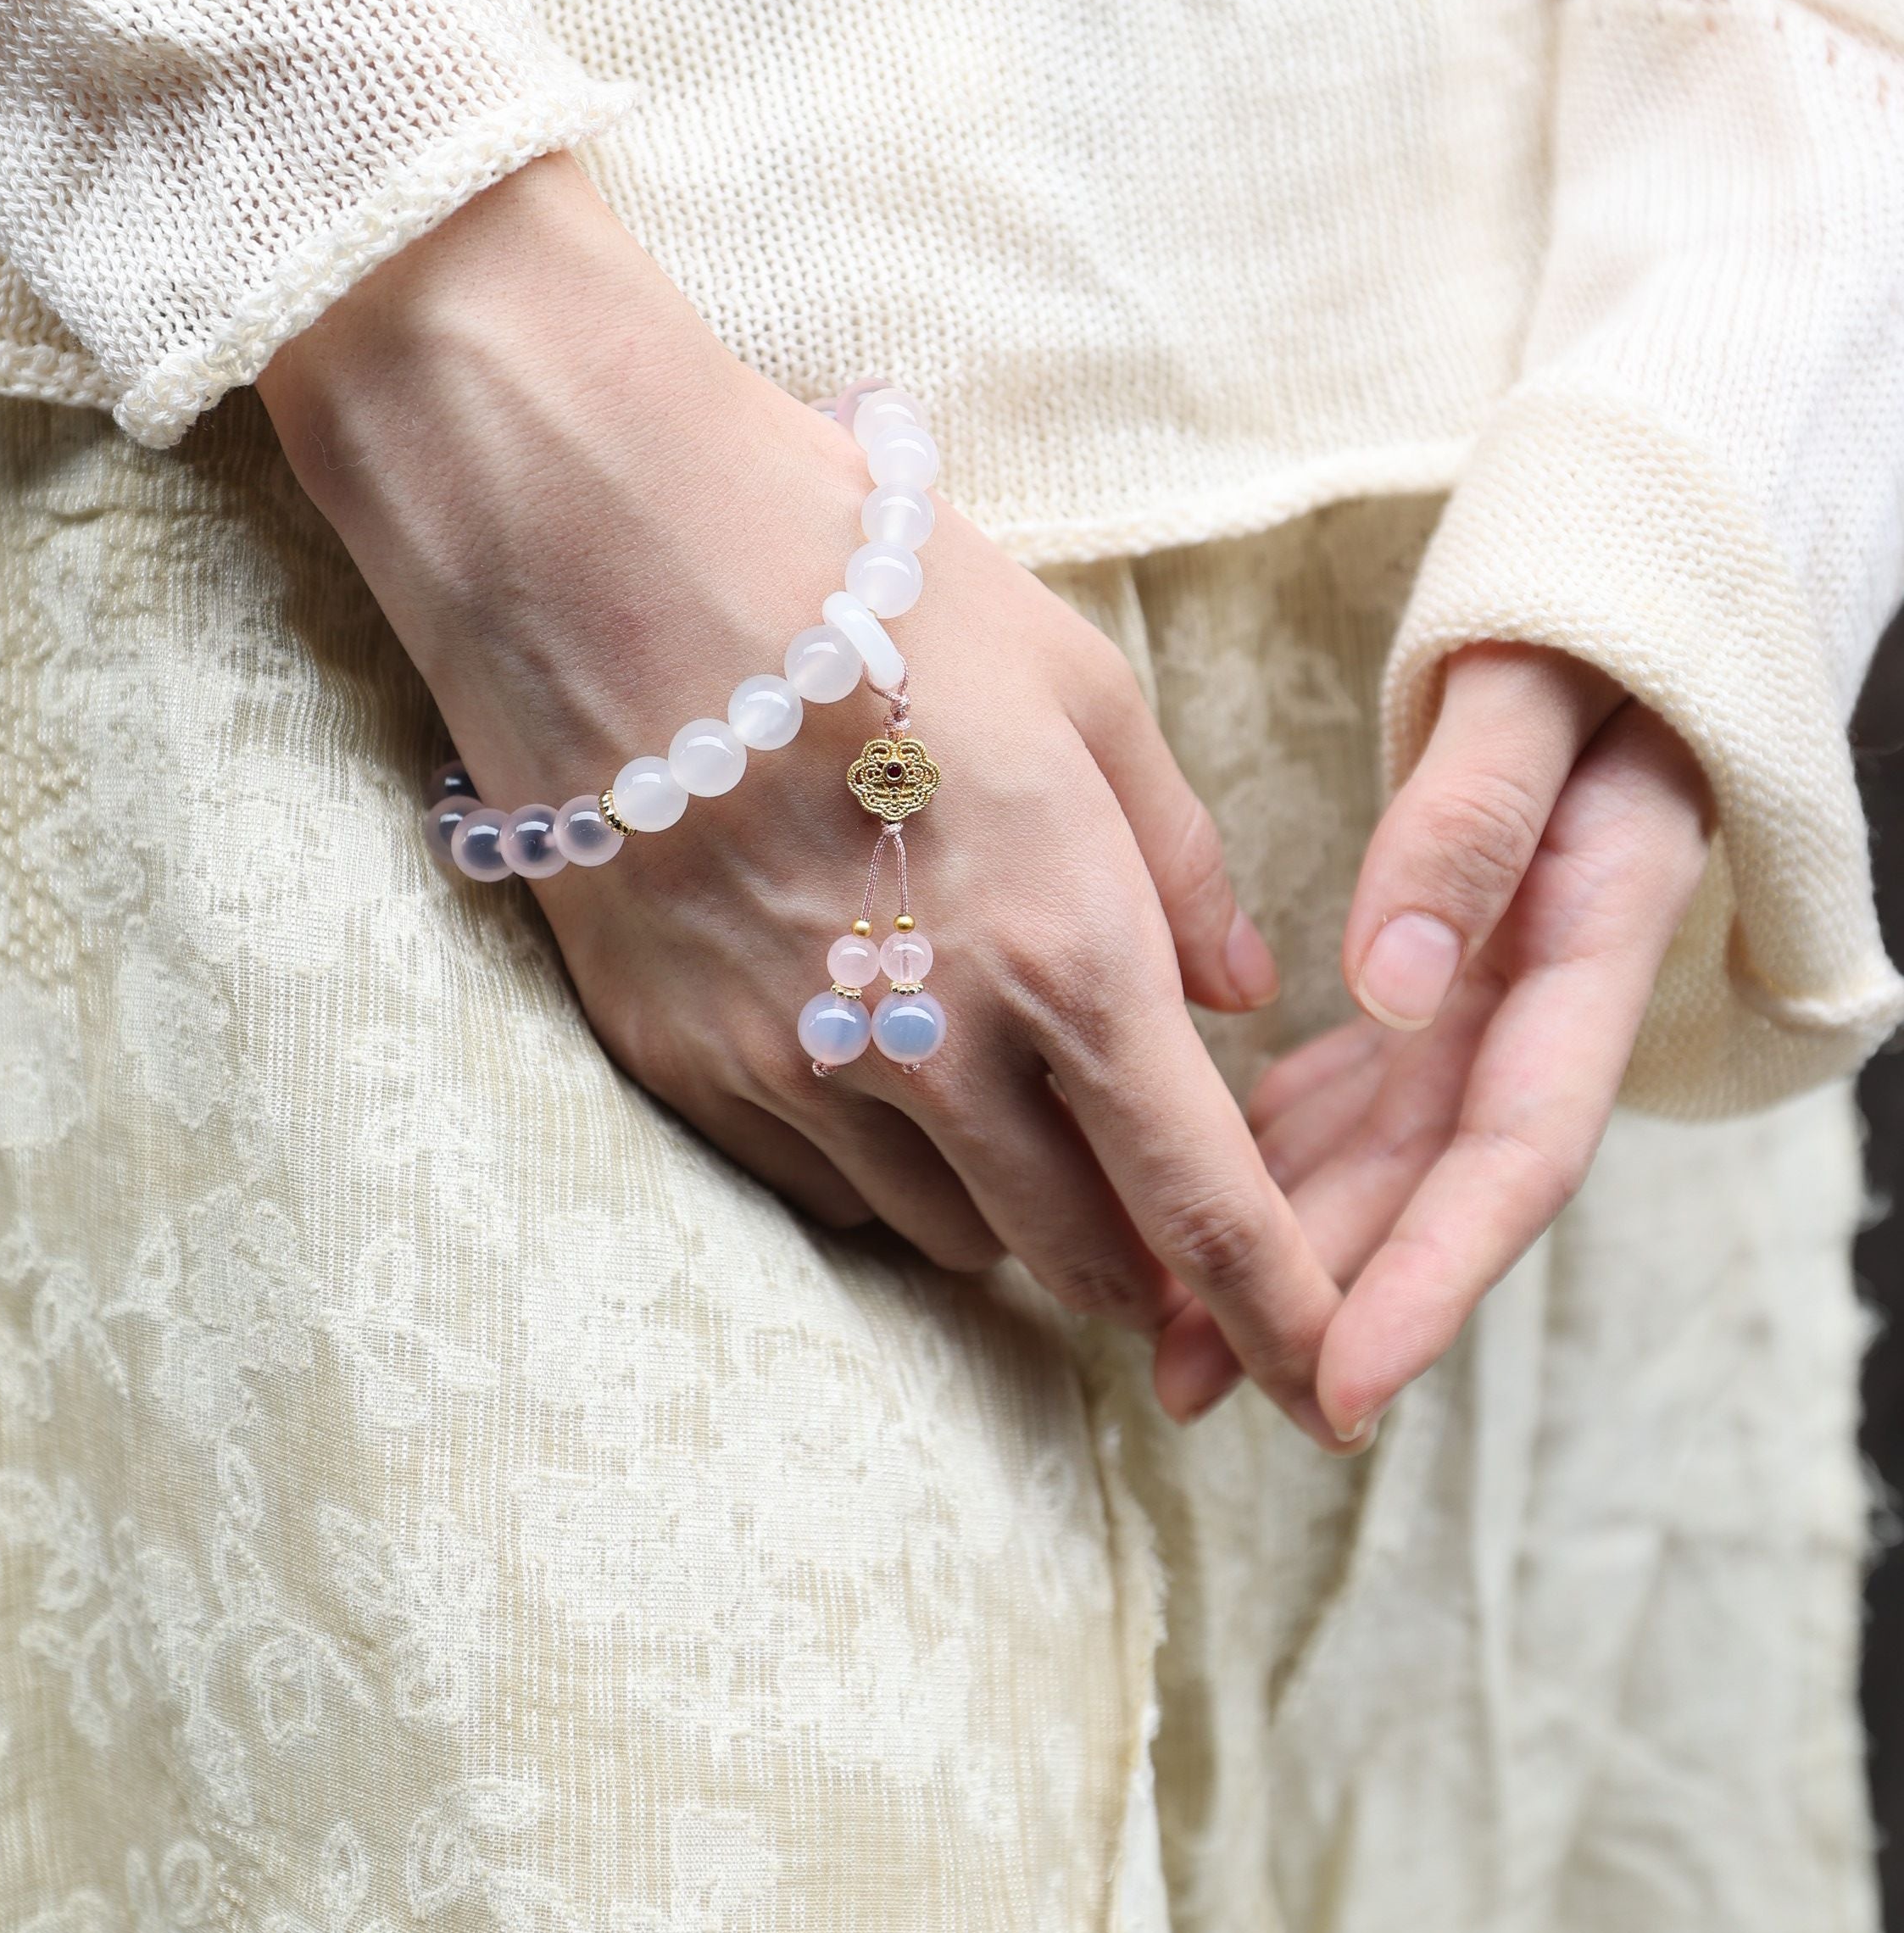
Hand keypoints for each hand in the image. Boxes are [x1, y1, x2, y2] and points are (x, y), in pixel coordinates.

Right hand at [258, 156, 1359, 1445]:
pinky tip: (885, 1072)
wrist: (605, 552)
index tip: (1327, 1380)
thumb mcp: (1080, 690)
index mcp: (1067, 951)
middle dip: (1147, 1264)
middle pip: (1079, 1257)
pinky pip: (822, 1193)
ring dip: (1013, 1211)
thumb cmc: (871, 588)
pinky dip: (885, 1172)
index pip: (1202, 1204)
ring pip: (949, 1240)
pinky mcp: (687, 1069)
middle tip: (1163, 1211)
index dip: (1281, 1314)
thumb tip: (1242, 995)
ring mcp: (793, 1072)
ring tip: (1011, 1103)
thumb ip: (1183, 863)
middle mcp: (934, 1045)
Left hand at [1236, 643, 1712, 1443]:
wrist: (1623, 597)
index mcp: (1588, 940)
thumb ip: (1473, 822)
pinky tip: (1192, 1188)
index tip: (1341, 1375)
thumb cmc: (1581, 623)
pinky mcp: (1447, 972)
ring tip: (1168, 1338)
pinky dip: (1281, 1145)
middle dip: (1326, 1300)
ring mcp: (1494, 991)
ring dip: (1286, 1245)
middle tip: (1198, 1389)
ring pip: (1386, 1149)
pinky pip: (1360, 1084)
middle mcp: (1543, 994)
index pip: (1514, 1149)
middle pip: (1433, 1181)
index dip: (1432, 1275)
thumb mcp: (1532, 691)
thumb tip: (1395, 980)